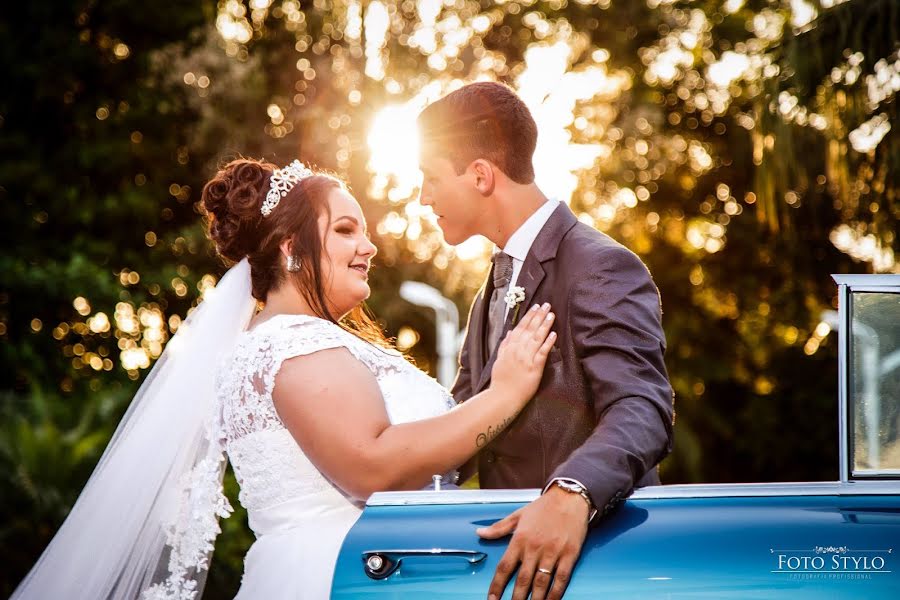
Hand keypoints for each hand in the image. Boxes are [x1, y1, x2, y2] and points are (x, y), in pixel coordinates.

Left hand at [477, 485, 588, 599]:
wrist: (569, 497)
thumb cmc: (543, 507)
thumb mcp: (518, 515)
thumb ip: (498, 528)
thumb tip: (480, 533)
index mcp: (519, 539)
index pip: (504, 567)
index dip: (497, 586)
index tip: (492, 599)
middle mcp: (534, 548)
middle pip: (522, 579)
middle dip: (516, 598)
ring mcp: (552, 552)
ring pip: (541, 582)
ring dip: (535, 599)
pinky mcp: (569, 554)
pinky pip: (561, 578)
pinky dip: (555, 593)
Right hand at [489, 303, 555, 407]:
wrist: (503, 397)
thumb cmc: (501, 380)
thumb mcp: (499, 360)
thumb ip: (505, 345)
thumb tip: (510, 332)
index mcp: (509, 347)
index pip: (521, 327)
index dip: (529, 316)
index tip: (536, 306)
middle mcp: (517, 350)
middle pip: (530, 329)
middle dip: (539, 316)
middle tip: (547, 305)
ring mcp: (526, 358)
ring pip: (537, 338)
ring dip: (545, 325)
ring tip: (551, 315)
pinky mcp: (534, 368)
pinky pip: (542, 353)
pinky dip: (548, 343)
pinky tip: (554, 334)